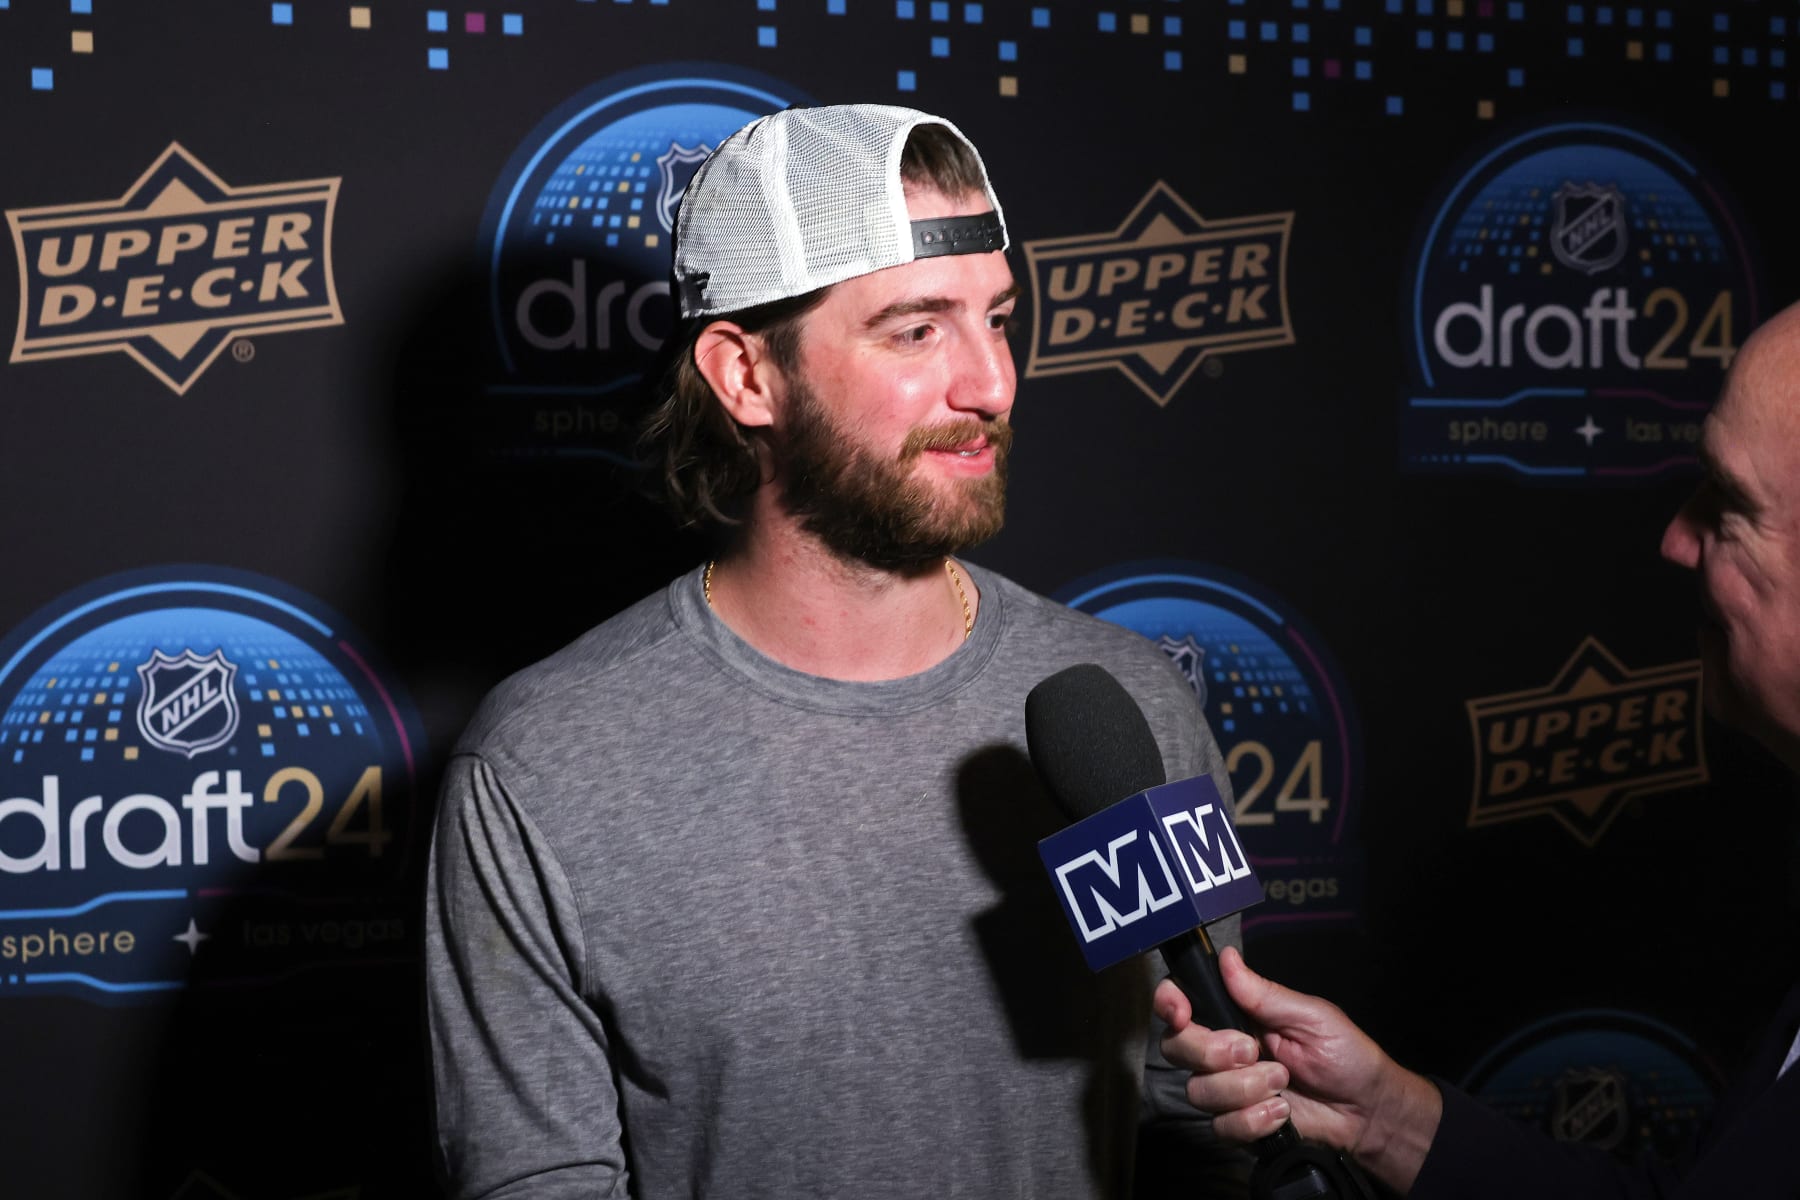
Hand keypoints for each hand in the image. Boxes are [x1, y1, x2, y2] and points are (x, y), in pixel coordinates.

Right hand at [1153, 945, 1441, 1193]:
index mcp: (1235, 1016)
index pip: (1181, 1003)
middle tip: (1253, 1052)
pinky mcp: (1237, 1124)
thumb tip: (1226, 957)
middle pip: (1177, 1047)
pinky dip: (1254, 1120)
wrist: (1366, 1109)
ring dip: (1244, 1089)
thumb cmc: (1345, 1054)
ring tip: (1283, 1085)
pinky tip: (1281, 1113)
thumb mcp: (1310, 1016)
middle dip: (1212, 1052)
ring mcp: (1227, 1089)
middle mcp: (1221, 1051)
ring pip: (1199, 1090)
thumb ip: (1264, 994)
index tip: (1181, 1011)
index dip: (1169, 1003)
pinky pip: (1222, 1126)